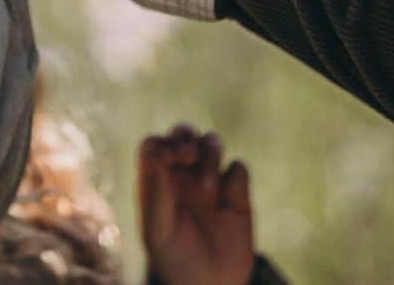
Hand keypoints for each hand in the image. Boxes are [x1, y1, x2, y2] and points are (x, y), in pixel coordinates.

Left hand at [139, 126, 255, 284]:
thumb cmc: (175, 260)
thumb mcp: (158, 232)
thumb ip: (155, 195)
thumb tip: (156, 157)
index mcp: (157, 180)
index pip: (154, 144)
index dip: (161, 144)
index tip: (168, 159)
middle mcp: (182, 174)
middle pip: (182, 133)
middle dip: (186, 136)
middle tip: (188, 154)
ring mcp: (210, 180)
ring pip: (211, 142)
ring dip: (210, 155)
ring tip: (207, 189)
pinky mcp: (237, 192)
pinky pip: (239, 167)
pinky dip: (235, 179)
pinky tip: (228, 203)